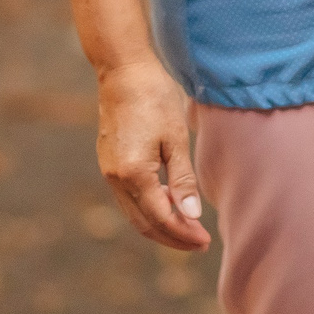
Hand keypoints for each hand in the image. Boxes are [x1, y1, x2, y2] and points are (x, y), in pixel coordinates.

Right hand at [94, 59, 208, 251]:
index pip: (160, 218)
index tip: (204, 242)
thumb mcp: (176, 139)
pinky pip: (129, 198)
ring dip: (161, 224)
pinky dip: (149, 207)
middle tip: (199, 242)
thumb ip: (183, 180)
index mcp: (134, 174)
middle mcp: (116, 178)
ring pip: (134, 213)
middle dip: (172, 237)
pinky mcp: (109, 163)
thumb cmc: (154, 98)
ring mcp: (109, 172)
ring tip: (188, 226)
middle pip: (144, 223)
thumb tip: (192, 216)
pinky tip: (170, 201)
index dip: (183, 234)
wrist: (123, 70)